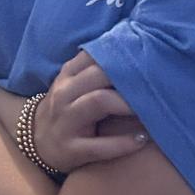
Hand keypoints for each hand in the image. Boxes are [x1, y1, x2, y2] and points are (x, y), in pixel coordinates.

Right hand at [35, 51, 148, 172]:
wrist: (37, 143)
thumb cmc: (66, 110)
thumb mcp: (73, 85)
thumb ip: (96, 68)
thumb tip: (134, 45)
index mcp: (68, 76)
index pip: (94, 55)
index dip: (122, 53)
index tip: (149, 57)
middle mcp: (64, 94)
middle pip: (99, 74)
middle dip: (130, 77)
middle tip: (157, 82)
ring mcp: (66, 122)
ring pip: (98, 101)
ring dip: (128, 103)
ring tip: (152, 108)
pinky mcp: (71, 150)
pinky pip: (100, 146)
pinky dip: (124, 143)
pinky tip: (143, 139)